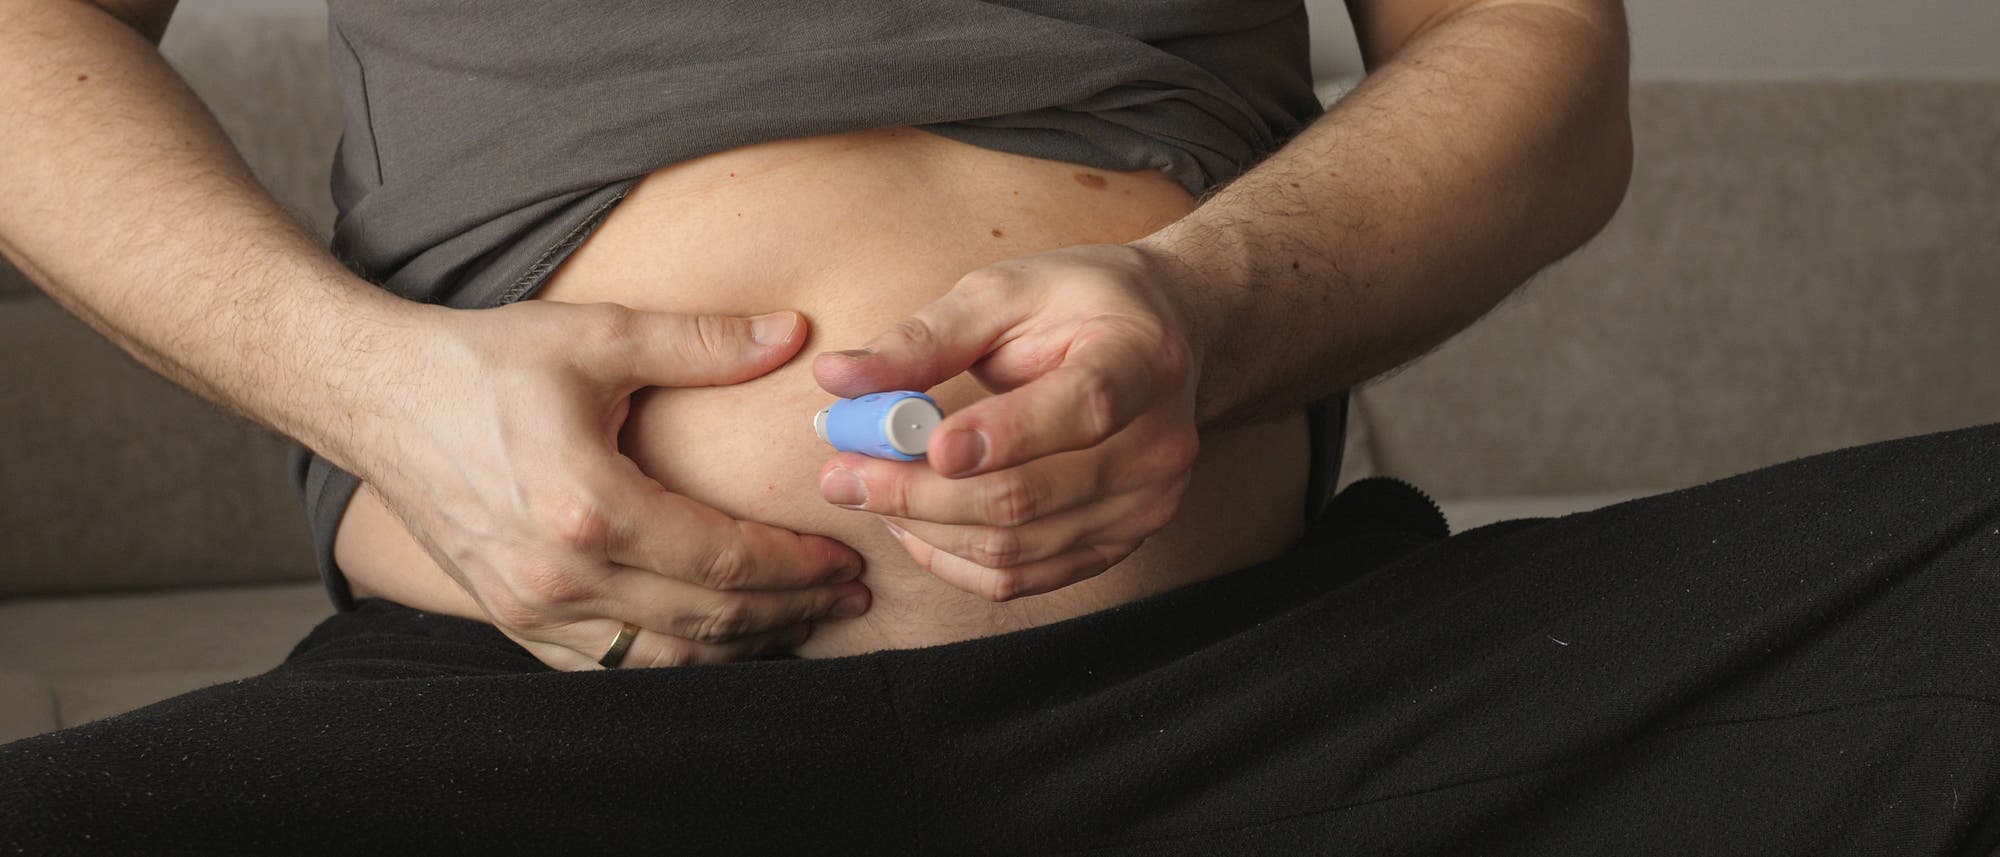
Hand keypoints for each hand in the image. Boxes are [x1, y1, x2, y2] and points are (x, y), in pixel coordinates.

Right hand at [339, 302, 869, 669]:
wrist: (376, 396)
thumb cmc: (483, 361)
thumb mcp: (596, 336)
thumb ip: (701, 342)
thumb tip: (794, 334)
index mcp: (587, 506)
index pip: (721, 559)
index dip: (794, 565)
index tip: (843, 555)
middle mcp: (559, 575)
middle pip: (705, 618)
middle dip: (789, 610)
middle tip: (846, 596)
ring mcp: (531, 608)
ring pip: (665, 659)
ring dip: (742, 647)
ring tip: (800, 621)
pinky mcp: (512, 620)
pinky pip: (611, 667)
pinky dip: (676, 662)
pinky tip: (719, 640)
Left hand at [811, 244, 1202, 600]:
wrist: (1162, 340)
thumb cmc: (1076, 304)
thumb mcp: (1006, 291)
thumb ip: (926, 337)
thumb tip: (836, 377)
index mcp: (1141, 360)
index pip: (1085, 407)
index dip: (1006, 434)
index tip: (928, 444)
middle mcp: (1157, 445)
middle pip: (1029, 496)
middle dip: (918, 492)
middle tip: (838, 474)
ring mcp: (1144, 506)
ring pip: (1014, 549)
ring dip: (922, 528)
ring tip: (865, 489)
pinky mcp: (1118, 545)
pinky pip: (1021, 578)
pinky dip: (951, 559)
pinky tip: (909, 523)